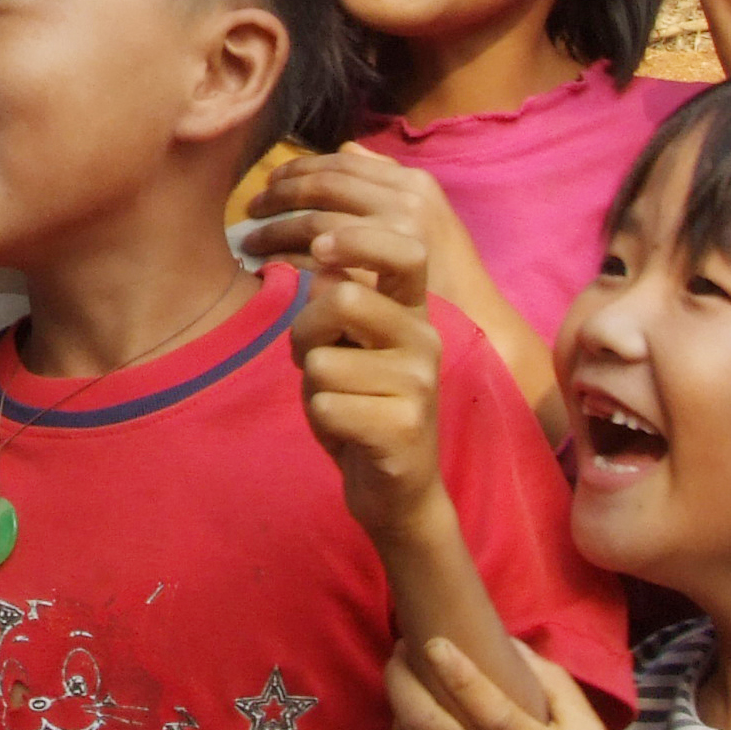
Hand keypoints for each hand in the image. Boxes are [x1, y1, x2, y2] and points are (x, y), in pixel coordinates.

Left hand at [239, 147, 488, 315]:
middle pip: (324, 190)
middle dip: (280, 198)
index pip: (341, 164)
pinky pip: (320, 269)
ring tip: (252, 246)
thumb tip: (348, 147)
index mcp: (414, 186)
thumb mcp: (423, 221)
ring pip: (316, 226)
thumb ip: (387, 184)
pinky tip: (274, 275)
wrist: (477, 331)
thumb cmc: (444, 278)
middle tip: (250, 212)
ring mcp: (395, 244)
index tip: (269, 184)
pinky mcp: (381, 277)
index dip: (298, 169)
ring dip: (276, 233)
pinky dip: (290, 266)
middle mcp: (406, 206)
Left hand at [291, 229, 446, 539]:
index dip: (358, 240)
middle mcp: (425, 340)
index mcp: (413, 312)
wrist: (398, 489)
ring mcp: (419, 384)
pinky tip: (348, 433)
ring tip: (339, 403)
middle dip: (305, 331)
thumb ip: (339, 304)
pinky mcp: (403, 427)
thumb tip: (324, 265)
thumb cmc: (362, 406)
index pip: (405, 250)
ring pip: (323, 362)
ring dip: (312, 385)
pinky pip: (326, 406)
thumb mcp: (348, 346)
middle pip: (344, 301)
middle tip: (310, 359)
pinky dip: (321, 420)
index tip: (321, 249)